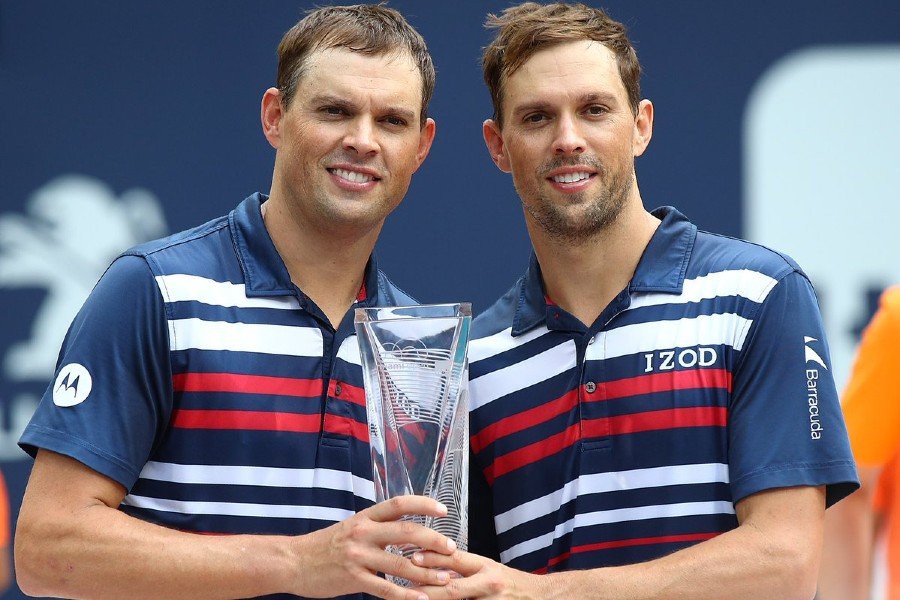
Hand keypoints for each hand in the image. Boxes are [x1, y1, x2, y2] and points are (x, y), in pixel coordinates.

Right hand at [290, 496, 456, 598]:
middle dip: (433, 540)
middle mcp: (363, 532)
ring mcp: (358, 555)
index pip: (398, 504)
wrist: (293, 561)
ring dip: (426, 572)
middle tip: (452, 549)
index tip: (443, 510)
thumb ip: (377, 528)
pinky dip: (405, 595)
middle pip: (406, 532)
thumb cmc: (325, 545)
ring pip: (400, 563)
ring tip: (445, 579)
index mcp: (365, 517)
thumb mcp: (352, 528)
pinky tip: (420, 599)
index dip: (422, 504)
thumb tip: (407, 530)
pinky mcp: (352, 578)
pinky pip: (385, 588)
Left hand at [412, 550, 550, 598]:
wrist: (541, 597)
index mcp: (486, 566)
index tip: (414, 557)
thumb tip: (435, 562)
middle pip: (452, 588)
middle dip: (428, 590)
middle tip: (407, 589)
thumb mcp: (490, 569)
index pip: (456, 559)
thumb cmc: (511, 584)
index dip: (434, 558)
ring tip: (416, 599)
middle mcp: (488, 584)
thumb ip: (466, 567)